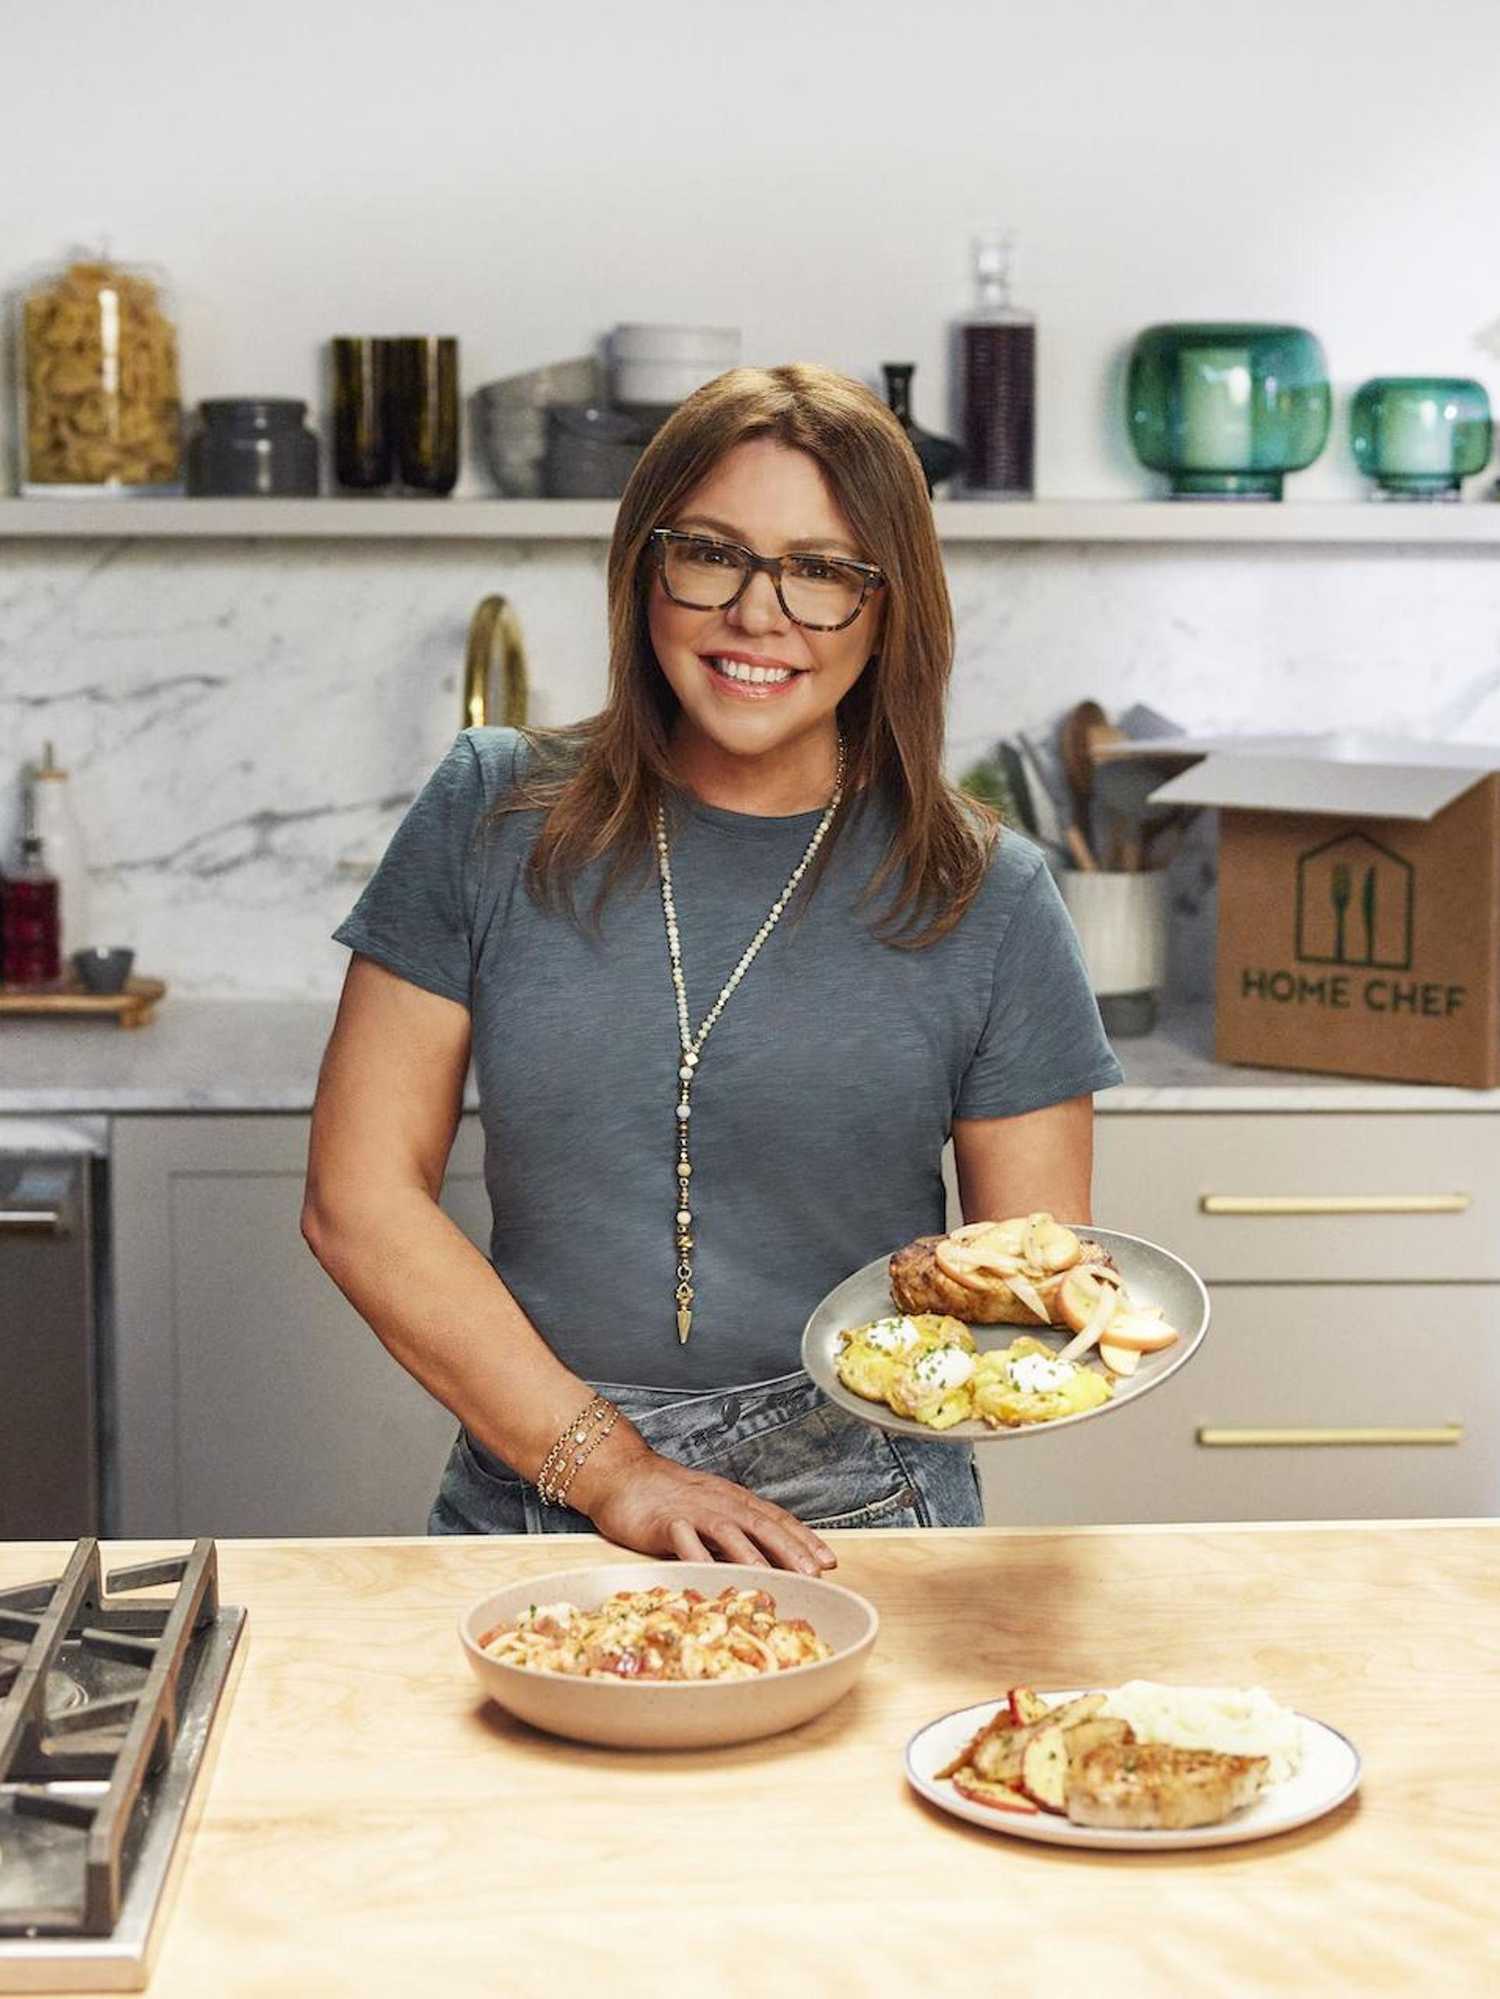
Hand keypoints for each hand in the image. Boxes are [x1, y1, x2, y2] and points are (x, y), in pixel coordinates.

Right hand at [582, 1436, 835, 1575]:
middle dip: (791, 1549)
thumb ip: (735, 1531)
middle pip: (762, 1524)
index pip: (776, 1518)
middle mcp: (720, 1503)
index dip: (804, 1539)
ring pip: (728, 1531)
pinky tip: (710, 1576)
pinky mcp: (664, 1522)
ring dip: (753, 1554)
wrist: (623, 1474)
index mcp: (734, 1500)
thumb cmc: (668, 1497)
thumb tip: (767, 1559)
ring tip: (773, 1577)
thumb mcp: (710, 1510)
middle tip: (816, 1573)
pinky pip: (684, 1540)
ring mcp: (693, 1511)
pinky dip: (699, 1557)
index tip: (829, 1561)